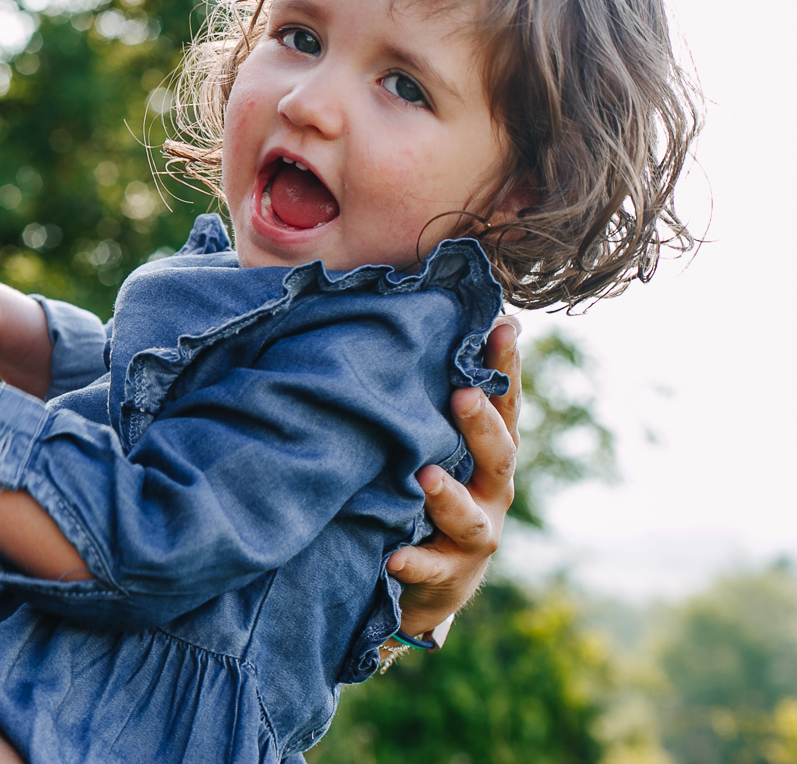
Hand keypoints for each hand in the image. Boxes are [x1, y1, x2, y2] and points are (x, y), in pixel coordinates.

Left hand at [388, 314, 521, 637]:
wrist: (425, 579)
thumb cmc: (428, 492)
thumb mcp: (436, 444)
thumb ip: (434, 397)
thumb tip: (430, 320)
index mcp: (489, 454)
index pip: (503, 406)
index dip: (506, 368)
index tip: (502, 326)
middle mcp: (491, 492)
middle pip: (498, 456)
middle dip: (482, 426)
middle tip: (462, 395)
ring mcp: (474, 536)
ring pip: (471, 518)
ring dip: (450, 497)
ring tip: (426, 478)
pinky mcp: (447, 575)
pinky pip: (432, 569)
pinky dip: (414, 561)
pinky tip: (393, 556)